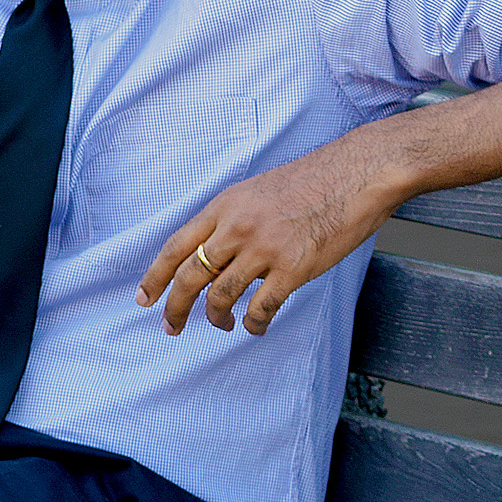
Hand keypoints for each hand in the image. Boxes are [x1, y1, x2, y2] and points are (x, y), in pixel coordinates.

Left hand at [134, 140, 401, 336]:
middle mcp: (237, 226)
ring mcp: (264, 248)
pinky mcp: (293, 268)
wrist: (357, 174)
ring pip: (221, 296)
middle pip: (190, 277)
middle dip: (175, 308)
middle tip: (170, 327)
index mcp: (226, 205)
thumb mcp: (258, 190)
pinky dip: (254, 323)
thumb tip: (215, 253)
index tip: (144, 299)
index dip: (155, 276)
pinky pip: (261, 308)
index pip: (176, 245)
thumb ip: (233, 218)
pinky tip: (256, 326)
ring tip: (222, 324)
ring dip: (216, 318)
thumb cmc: (314, 181)